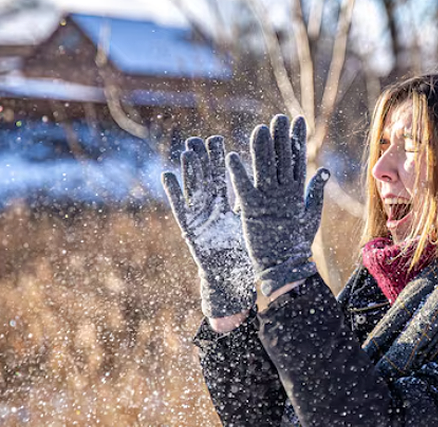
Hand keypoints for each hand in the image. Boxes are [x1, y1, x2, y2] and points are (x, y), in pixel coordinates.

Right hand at [161, 136, 255, 317]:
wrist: (230, 277)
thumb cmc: (240, 252)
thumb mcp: (249, 224)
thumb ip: (253, 205)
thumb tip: (270, 185)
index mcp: (224, 206)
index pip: (221, 177)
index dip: (217, 159)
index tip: (216, 139)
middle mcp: (209, 208)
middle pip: (204, 179)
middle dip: (200, 159)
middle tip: (197, 138)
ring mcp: (197, 217)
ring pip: (192, 189)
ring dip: (188, 170)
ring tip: (186, 151)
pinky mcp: (188, 228)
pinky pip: (179, 208)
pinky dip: (173, 192)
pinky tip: (168, 175)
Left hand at [226, 115, 329, 296]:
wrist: (285, 269)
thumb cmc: (297, 244)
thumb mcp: (311, 215)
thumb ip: (315, 192)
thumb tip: (324, 170)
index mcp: (297, 193)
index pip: (297, 159)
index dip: (297, 139)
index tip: (297, 120)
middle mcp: (283, 194)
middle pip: (281, 159)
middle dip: (281, 137)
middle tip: (278, 117)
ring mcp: (267, 201)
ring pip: (263, 168)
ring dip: (261, 148)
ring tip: (259, 129)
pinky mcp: (250, 212)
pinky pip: (242, 188)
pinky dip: (236, 173)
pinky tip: (230, 157)